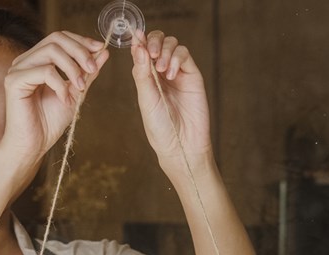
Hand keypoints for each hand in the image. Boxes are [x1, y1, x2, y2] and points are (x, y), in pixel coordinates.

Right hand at [0, 31, 109, 164]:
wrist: (33, 145)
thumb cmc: (49, 122)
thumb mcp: (75, 93)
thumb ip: (87, 72)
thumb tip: (103, 51)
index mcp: (37, 60)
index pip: (59, 37)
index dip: (81, 41)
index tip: (99, 49)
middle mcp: (25, 61)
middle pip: (56, 38)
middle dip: (80, 51)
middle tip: (93, 70)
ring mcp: (18, 69)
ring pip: (51, 51)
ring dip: (72, 68)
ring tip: (81, 87)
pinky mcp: (14, 81)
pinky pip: (44, 71)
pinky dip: (60, 84)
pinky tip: (64, 99)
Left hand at [130, 30, 212, 169]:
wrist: (181, 144)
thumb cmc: (160, 126)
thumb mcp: (146, 99)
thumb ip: (141, 73)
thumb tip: (136, 46)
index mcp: (146, 76)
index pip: (142, 49)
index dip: (139, 40)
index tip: (136, 37)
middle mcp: (161, 72)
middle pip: (158, 41)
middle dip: (153, 41)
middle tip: (151, 53)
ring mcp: (178, 72)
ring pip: (172, 44)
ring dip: (164, 50)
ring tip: (161, 69)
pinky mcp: (192, 75)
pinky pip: (185, 55)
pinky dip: (176, 58)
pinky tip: (170, 74)